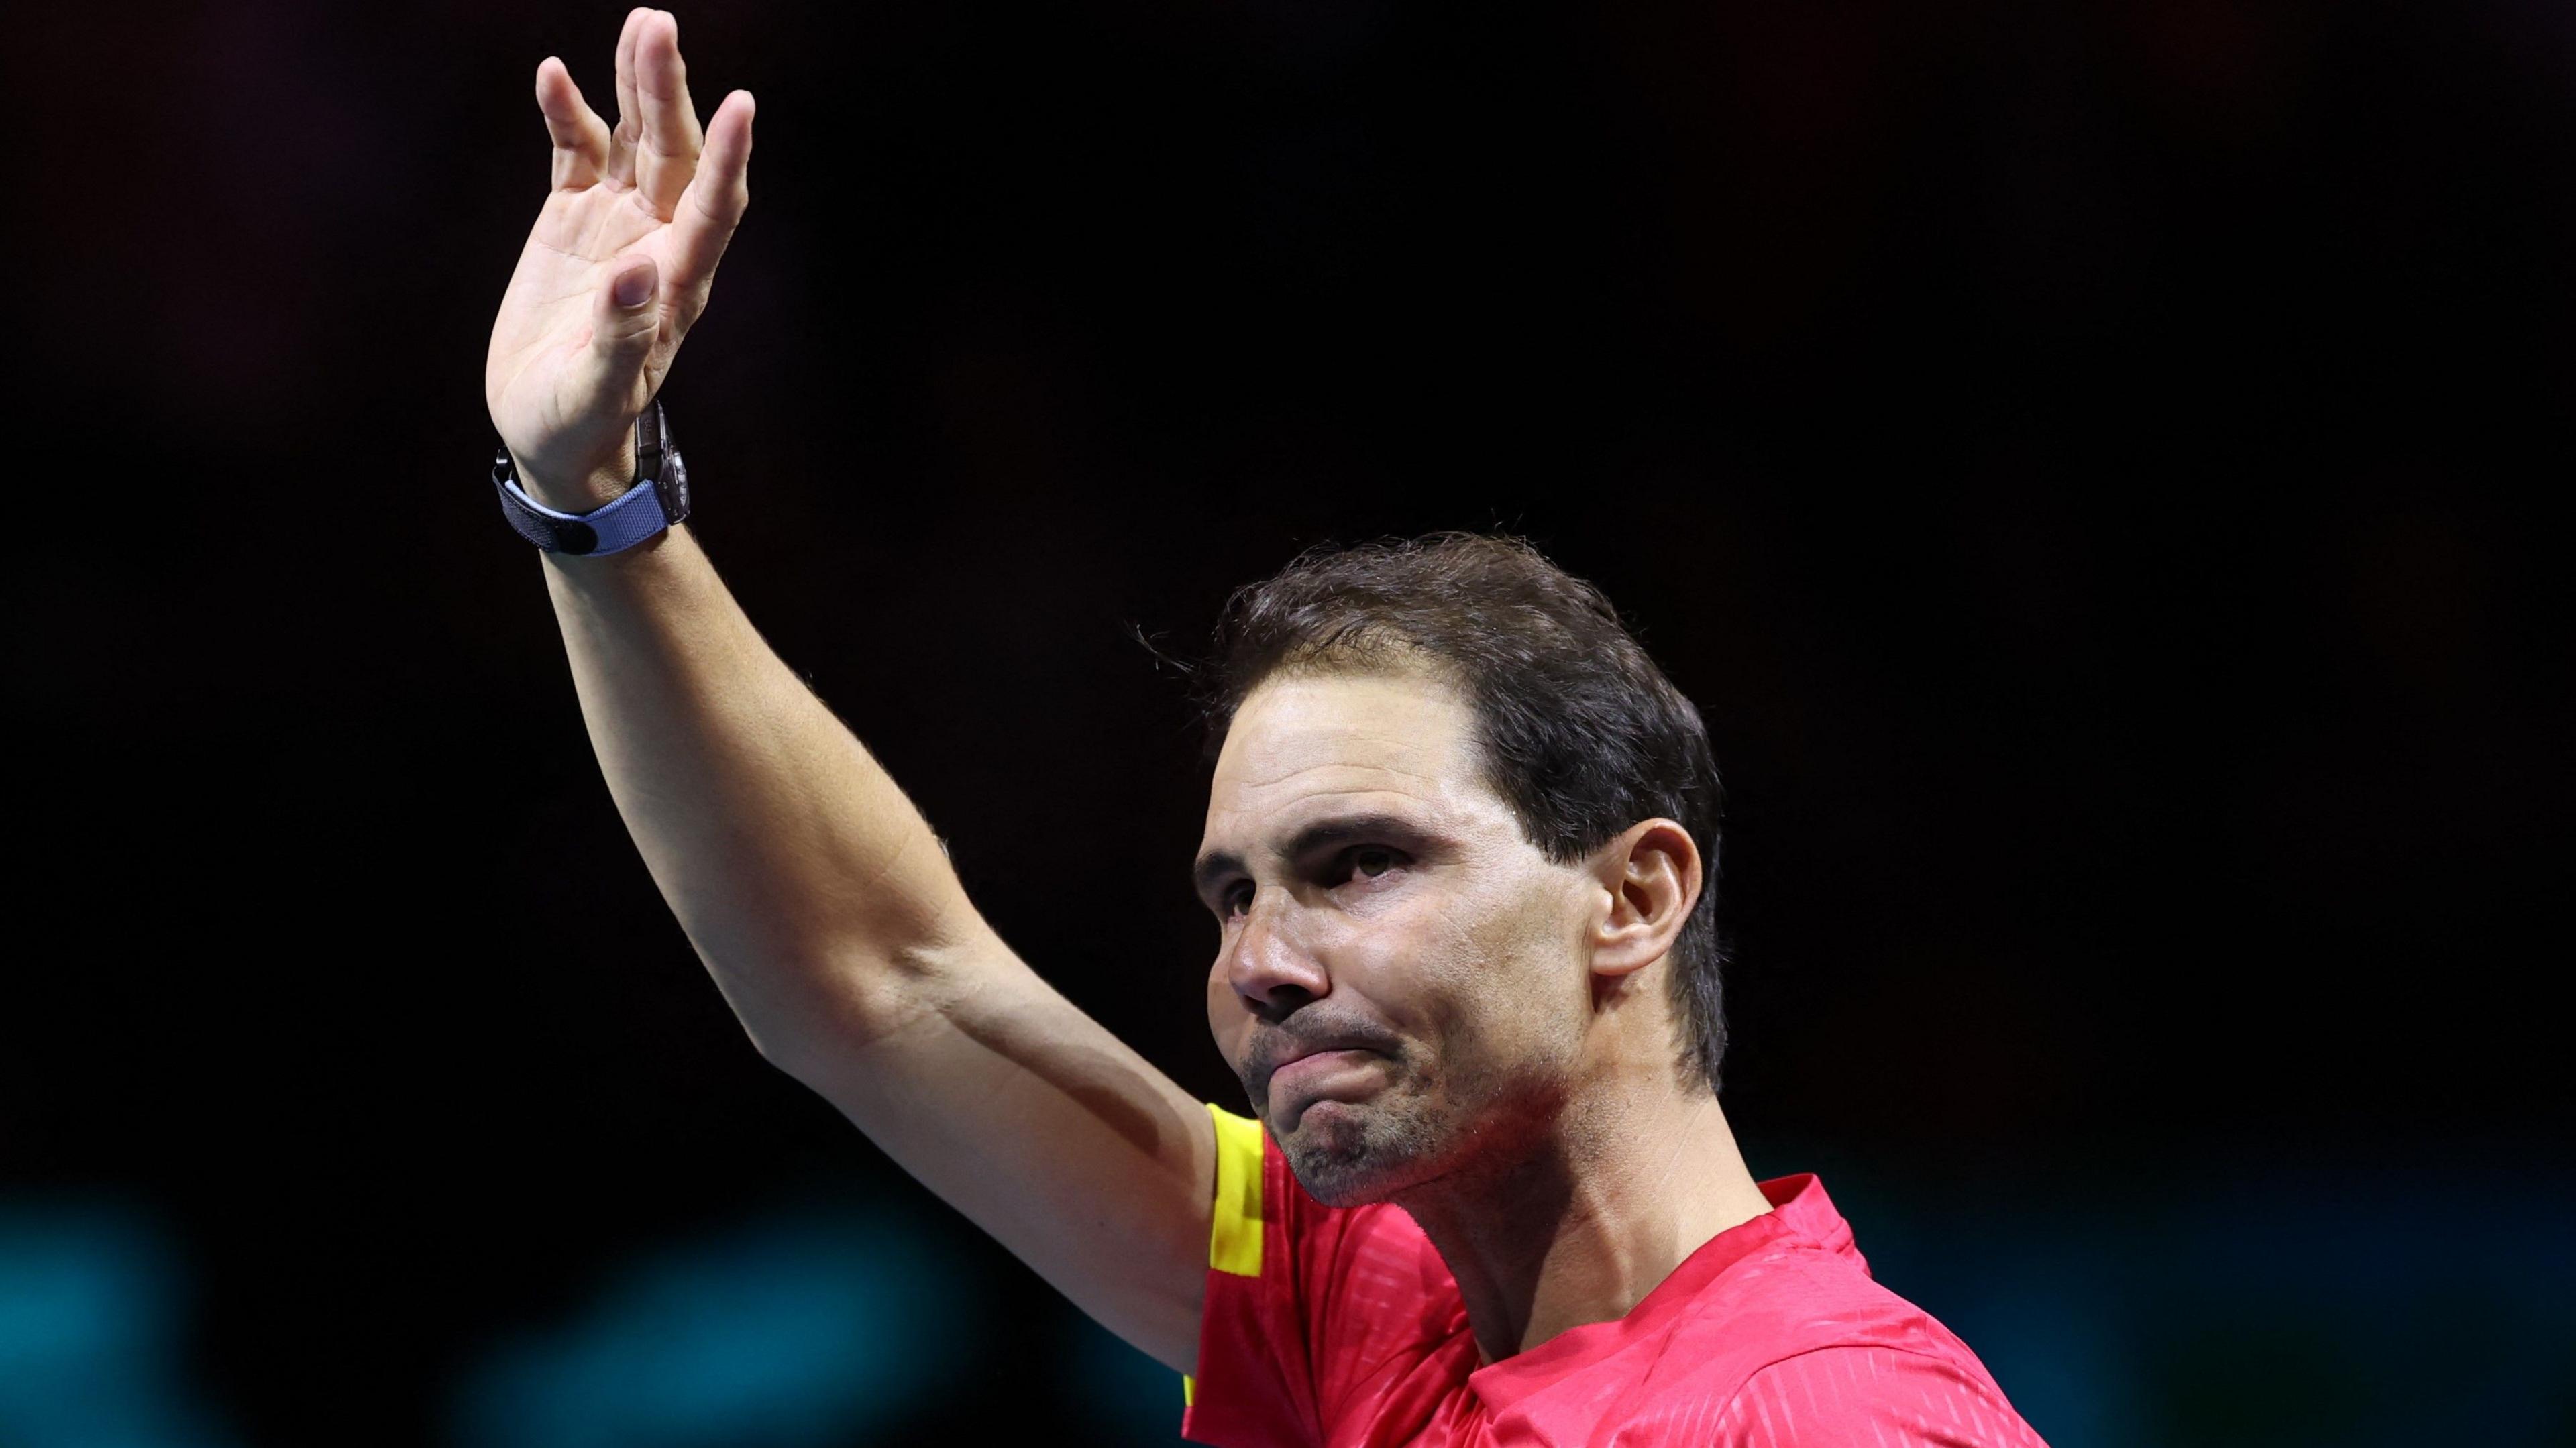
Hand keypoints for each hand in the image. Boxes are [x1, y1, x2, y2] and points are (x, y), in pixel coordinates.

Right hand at [485, 9, 752, 510]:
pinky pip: (576, 152)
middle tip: (658, 26)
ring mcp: (616, 222)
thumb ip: (621, 336)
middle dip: (669, 92)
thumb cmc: (582, 422)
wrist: (551, 431)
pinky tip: (553, 73)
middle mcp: (657, 240)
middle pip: (675, 154)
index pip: (715, 207)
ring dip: (637, 85)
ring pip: (636, 140)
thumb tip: (636, 272)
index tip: (743, 103)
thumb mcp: (599, 392)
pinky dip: (567, 114)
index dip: (727, 157)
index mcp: (678, 283)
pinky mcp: (572, 216)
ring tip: (642, 25)